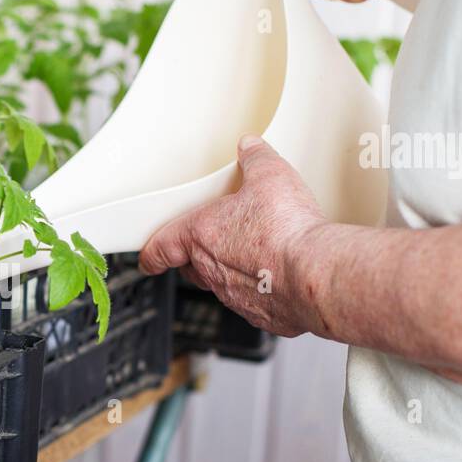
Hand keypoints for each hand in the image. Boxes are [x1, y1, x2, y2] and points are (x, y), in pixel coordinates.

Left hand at [139, 136, 329, 337]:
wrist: (312, 275)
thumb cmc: (284, 231)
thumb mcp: (270, 176)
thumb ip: (256, 159)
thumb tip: (251, 148)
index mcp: (201, 236)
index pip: (162, 247)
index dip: (153, 252)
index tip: (148, 258)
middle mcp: (212, 271)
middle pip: (191, 267)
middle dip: (194, 258)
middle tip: (205, 247)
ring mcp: (235, 296)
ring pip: (222, 286)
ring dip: (231, 272)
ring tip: (253, 255)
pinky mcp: (263, 314)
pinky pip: (255, 302)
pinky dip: (263, 291)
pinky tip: (280, 278)